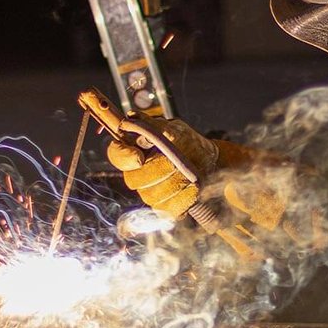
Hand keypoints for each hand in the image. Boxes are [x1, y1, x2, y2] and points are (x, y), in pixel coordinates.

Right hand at [105, 117, 221, 218]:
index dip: (124, 157)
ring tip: (188, 175)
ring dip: (173, 184)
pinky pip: (166, 209)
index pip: (116, 155)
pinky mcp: (163, 206)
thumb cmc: (190, 143)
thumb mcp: (174, 129)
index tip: (140, 157)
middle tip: (174, 163)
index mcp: (135, 150)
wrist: (211, 163)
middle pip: (133, 179)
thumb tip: (132, 118)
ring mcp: (149, 191)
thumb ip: (154, 126)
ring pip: (150, 195)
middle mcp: (138, 172)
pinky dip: (182, 198)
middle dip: (157, 170)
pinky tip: (192, 189)